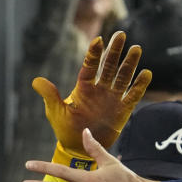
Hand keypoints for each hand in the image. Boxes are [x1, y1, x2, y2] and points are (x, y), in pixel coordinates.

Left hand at [32, 31, 149, 153]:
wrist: (78, 147)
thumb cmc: (64, 128)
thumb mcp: (56, 112)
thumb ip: (50, 96)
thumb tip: (36, 81)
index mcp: (83, 88)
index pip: (89, 67)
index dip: (93, 54)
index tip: (98, 40)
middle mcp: (99, 89)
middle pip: (108, 67)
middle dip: (115, 52)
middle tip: (120, 34)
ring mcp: (112, 98)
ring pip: (123, 77)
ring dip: (129, 64)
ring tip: (136, 49)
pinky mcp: (123, 109)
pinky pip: (133, 95)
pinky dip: (140, 85)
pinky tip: (146, 73)